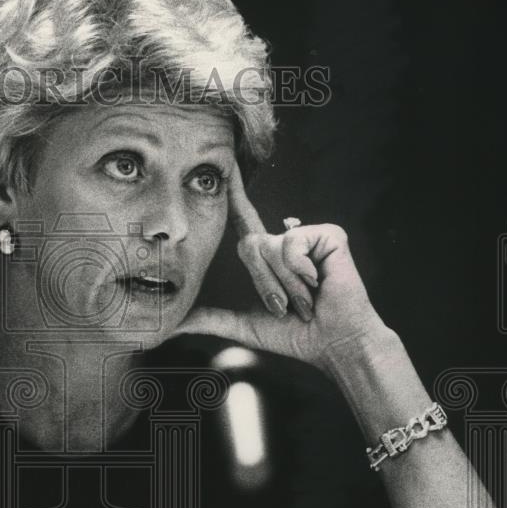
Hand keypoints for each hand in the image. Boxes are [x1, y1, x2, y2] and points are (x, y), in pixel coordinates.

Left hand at [175, 175, 387, 369]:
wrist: (332, 343)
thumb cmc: (295, 336)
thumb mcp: (244, 325)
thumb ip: (209, 319)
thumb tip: (173, 324)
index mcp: (267, 257)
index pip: (243, 220)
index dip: (233, 192)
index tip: (224, 164)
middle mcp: (285, 241)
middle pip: (249, 245)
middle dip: (264, 283)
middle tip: (285, 306)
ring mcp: (308, 235)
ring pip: (270, 245)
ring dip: (285, 282)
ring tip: (306, 298)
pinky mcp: (329, 235)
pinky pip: (293, 242)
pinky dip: (301, 268)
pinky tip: (319, 281)